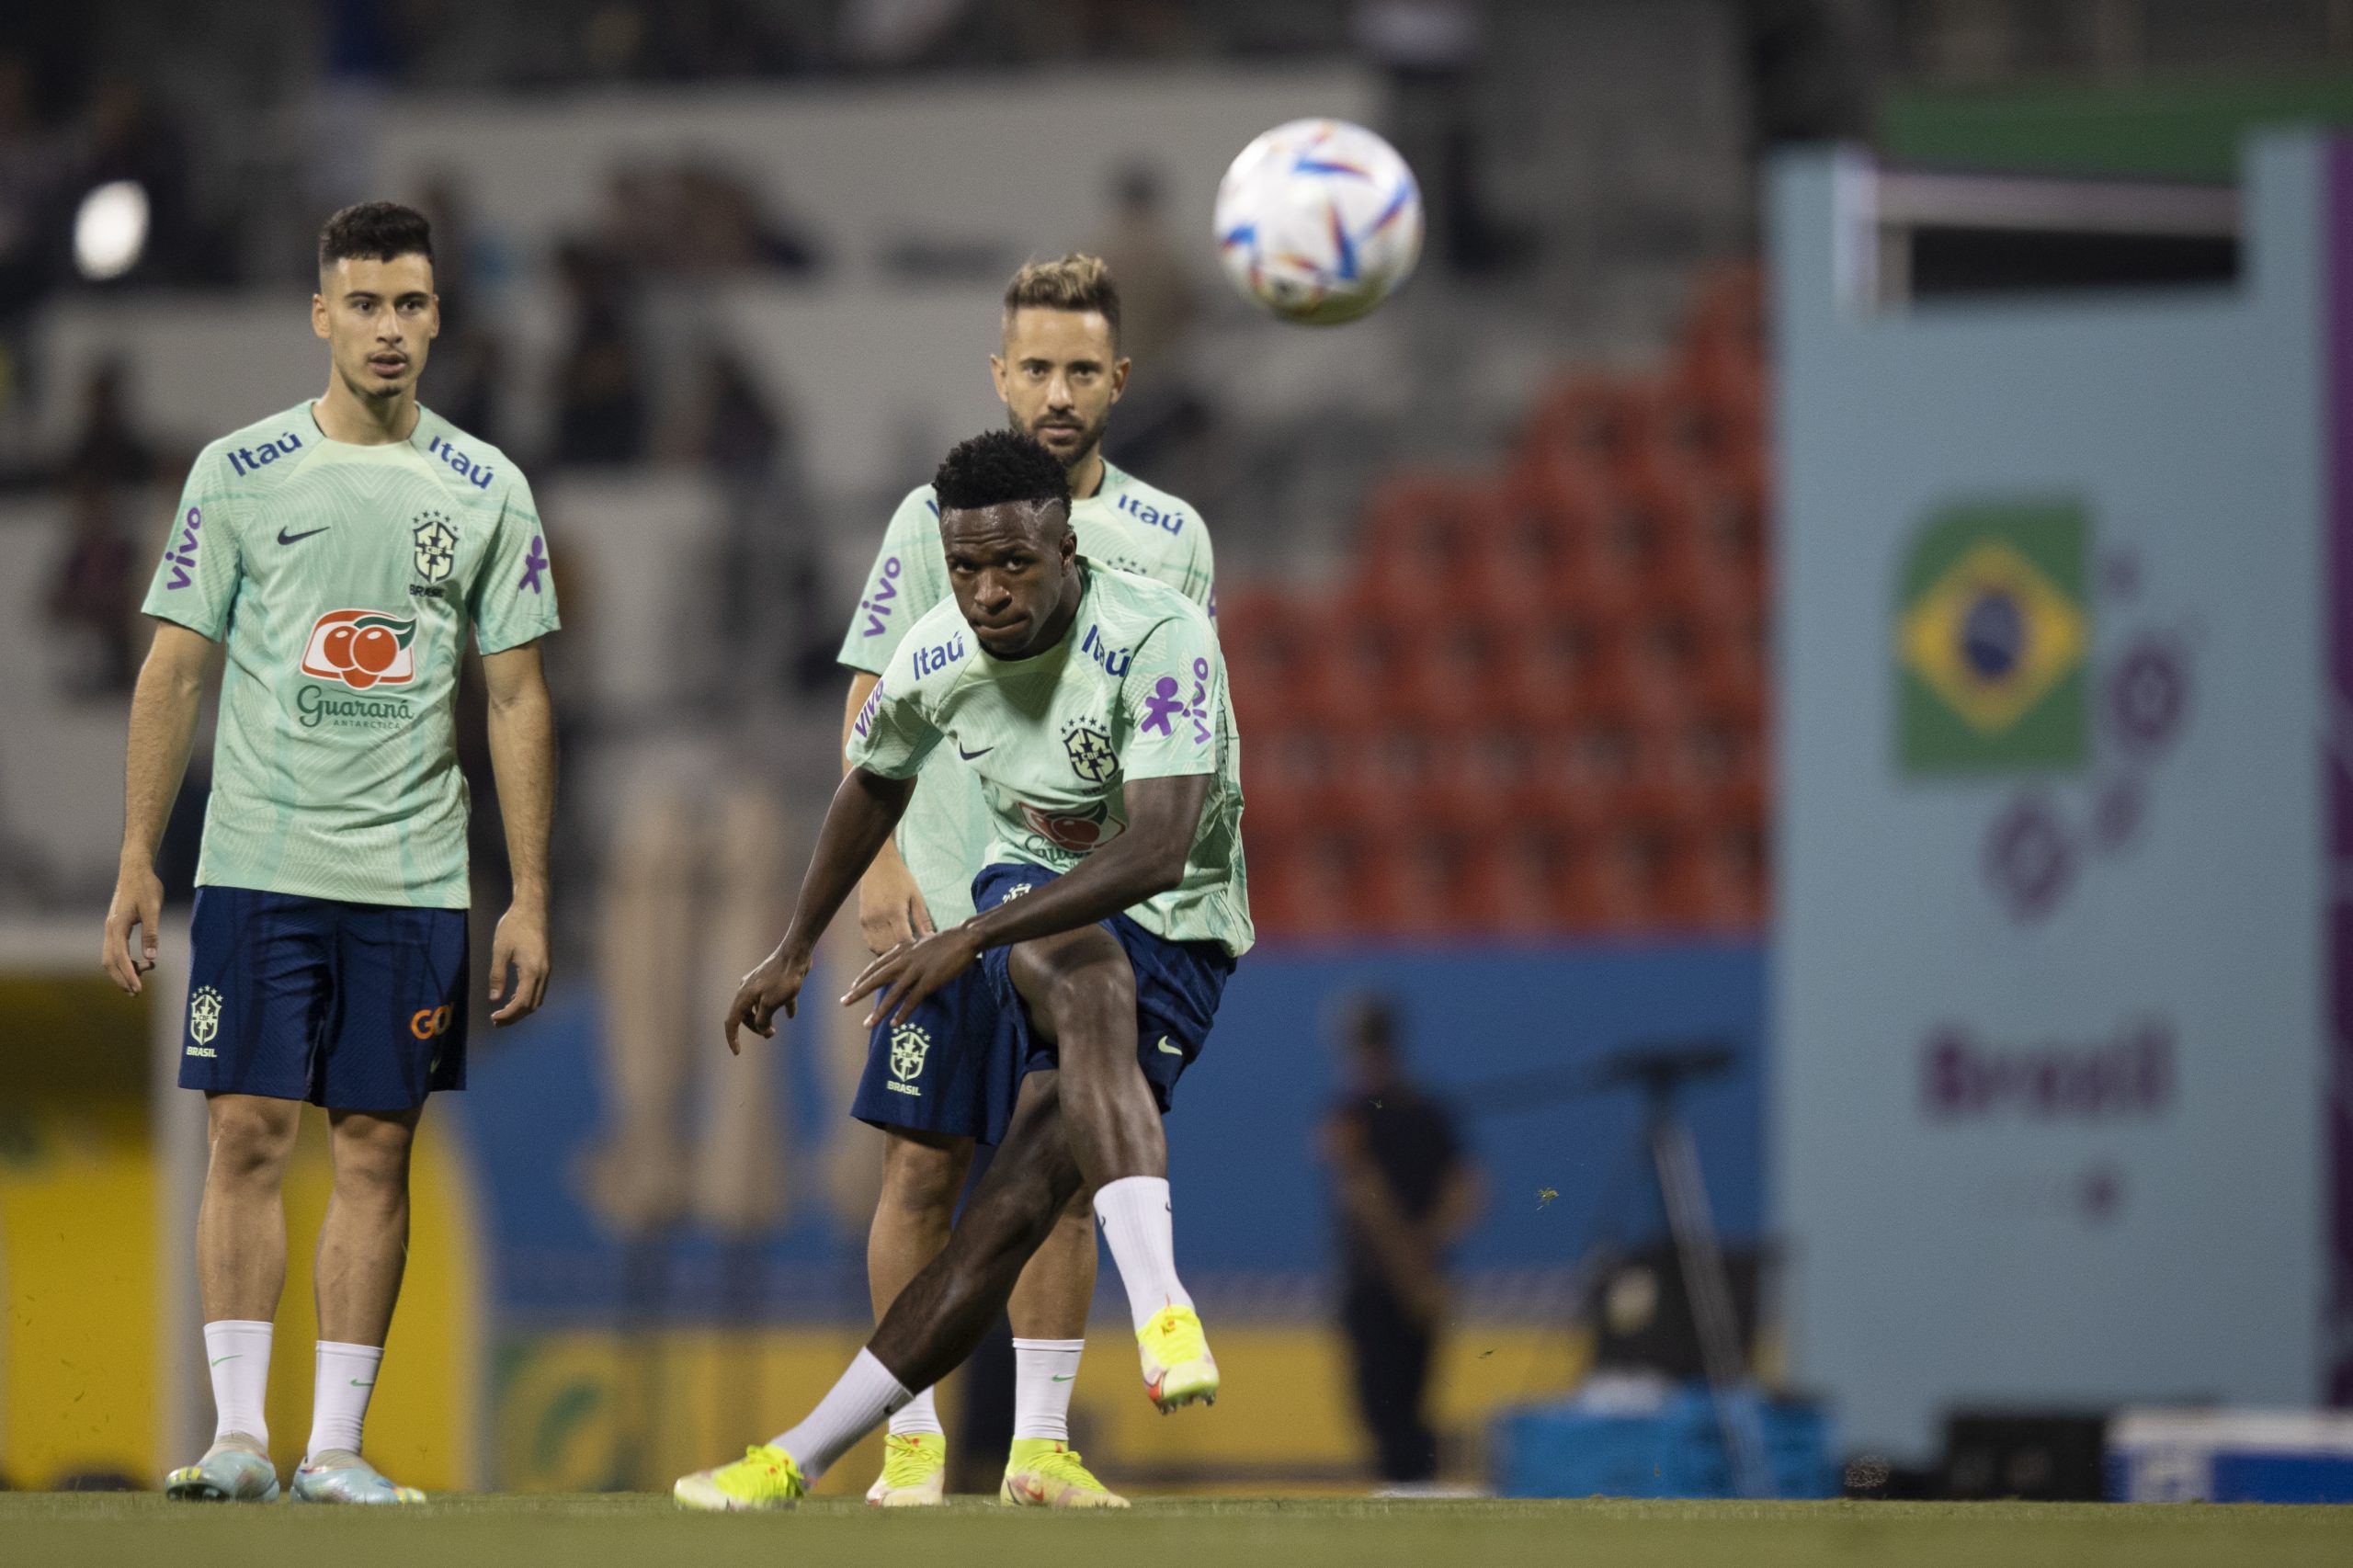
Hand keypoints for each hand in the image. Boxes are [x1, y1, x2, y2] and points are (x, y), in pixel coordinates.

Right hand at [101, 863, 163, 993]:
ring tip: (141, 979)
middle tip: (136, 993)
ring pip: (110, 957)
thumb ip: (151, 933)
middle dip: (122, 979)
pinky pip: (115, 950)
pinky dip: (124, 961)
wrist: (135, 870)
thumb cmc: (145, 887)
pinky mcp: (115, 926)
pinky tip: (139, 964)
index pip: (120, 958)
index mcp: (117, 927)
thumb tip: (151, 957)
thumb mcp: (153, 909)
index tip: (138, 990)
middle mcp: (110, 930)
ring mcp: (110, 928)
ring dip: (123, 971)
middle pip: (110, 962)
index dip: (128, 975)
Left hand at [488, 902, 550, 1025]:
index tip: (494, 1019)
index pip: (522, 1002)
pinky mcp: (546, 965)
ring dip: (521, 1009)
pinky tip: (513, 997)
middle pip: (532, 1005)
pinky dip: (527, 998)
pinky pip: (539, 989)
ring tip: (503, 1012)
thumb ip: (497, 975)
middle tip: (496, 1021)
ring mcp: (547, 969)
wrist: (533, 908)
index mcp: (532, 970)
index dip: (508, 1015)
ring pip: (537, 998)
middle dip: (515, 1016)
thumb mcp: (500, 950)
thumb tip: (494, 998)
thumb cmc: (514, 926)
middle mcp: (544, 973)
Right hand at [725, 941, 812, 1053]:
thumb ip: (762, 1020)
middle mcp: (747, 989)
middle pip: (745, 1015)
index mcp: (743, 996)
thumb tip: (762, 1028)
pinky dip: (780, 1007)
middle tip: (771, 1035)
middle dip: (755, 1028)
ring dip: (765, 1019)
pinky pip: (774, 997)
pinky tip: (791, 1015)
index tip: (737, 1052)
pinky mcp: (773, 980)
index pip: (732, 1022)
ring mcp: (760, 983)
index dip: (732, 1038)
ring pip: (757, 1006)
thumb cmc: (783, 979)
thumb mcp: (770, 1005)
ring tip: (776, 1029)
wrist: (796, 954)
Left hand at [843, 925, 981, 1030]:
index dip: (864, 977)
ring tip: (868, 1024)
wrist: (965, 938)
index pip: (877, 965)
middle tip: (844, 1002)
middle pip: (877, 978)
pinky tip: (895, 1024)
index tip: (852, 987)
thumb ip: (912, 954)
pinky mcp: (929, 981)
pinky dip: (903, 1013)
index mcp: (903, 950)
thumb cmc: (947, 941)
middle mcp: (905, 960)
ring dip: (879, 1011)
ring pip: (892, 994)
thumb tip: (906, 964)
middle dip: (859, 992)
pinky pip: (912, 1000)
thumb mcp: (923, 944)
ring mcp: (916, 971)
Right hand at [857, 853, 935, 955]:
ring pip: (877, 947)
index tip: (918, 948)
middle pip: (889, 947)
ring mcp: (868, 919)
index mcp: (894, 910)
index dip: (911, 948)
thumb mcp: (916, 896)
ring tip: (900, 946)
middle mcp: (878, 917)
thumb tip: (929, 937)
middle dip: (901, 951)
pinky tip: (889, 940)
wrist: (878, 865)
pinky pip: (869, 942)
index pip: (902, 940)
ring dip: (889, 951)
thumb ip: (922, 918)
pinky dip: (879, 946)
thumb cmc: (900, 878)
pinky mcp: (862, 920)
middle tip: (911, 949)